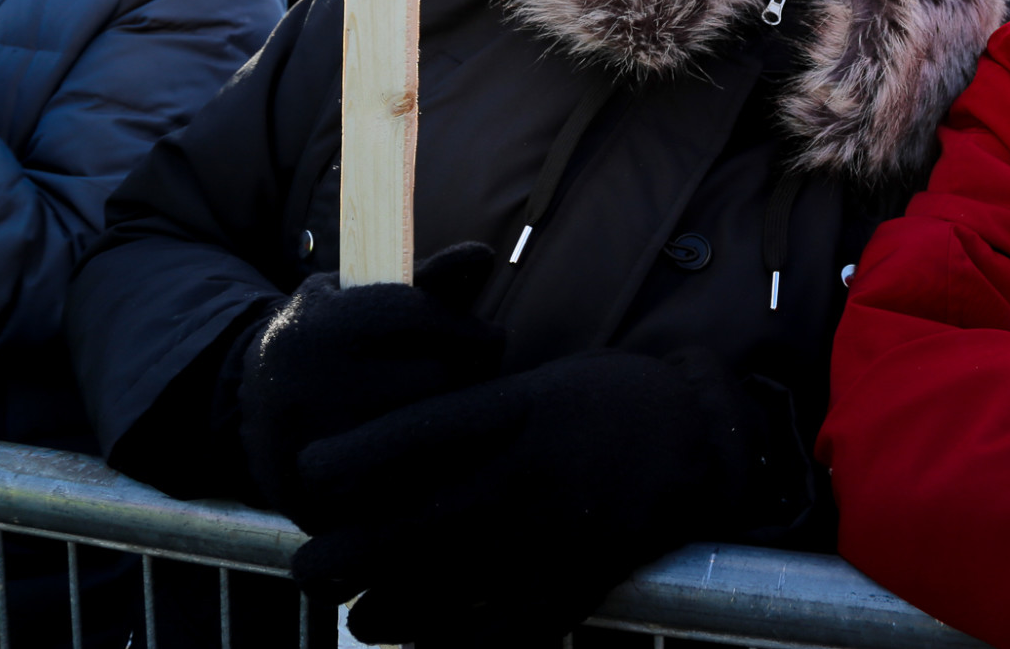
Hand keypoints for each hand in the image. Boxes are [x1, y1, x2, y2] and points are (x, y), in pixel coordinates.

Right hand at [239, 242, 503, 520]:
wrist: (247, 413)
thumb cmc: (325, 341)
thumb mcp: (357, 297)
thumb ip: (423, 281)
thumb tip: (483, 256)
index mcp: (316, 330)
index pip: (419, 318)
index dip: (468, 328)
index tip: (490, 336)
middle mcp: (309, 392)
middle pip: (433, 379)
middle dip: (469, 374)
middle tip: (478, 375)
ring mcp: (312, 455)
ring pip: (428, 439)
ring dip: (459, 425)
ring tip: (461, 411)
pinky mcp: (322, 509)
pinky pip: (407, 493)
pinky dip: (433, 474)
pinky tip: (438, 455)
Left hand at [288, 347, 766, 645]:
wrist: (700, 433)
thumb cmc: (602, 399)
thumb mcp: (531, 385)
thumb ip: (464, 419)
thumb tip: (378, 458)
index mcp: (516, 412)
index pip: (413, 437)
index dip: (348, 460)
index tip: (308, 472)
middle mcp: (530, 473)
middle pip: (416, 523)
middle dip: (347, 555)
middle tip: (308, 569)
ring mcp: (557, 533)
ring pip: (451, 588)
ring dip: (390, 612)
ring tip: (363, 617)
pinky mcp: (581, 581)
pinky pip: (507, 635)